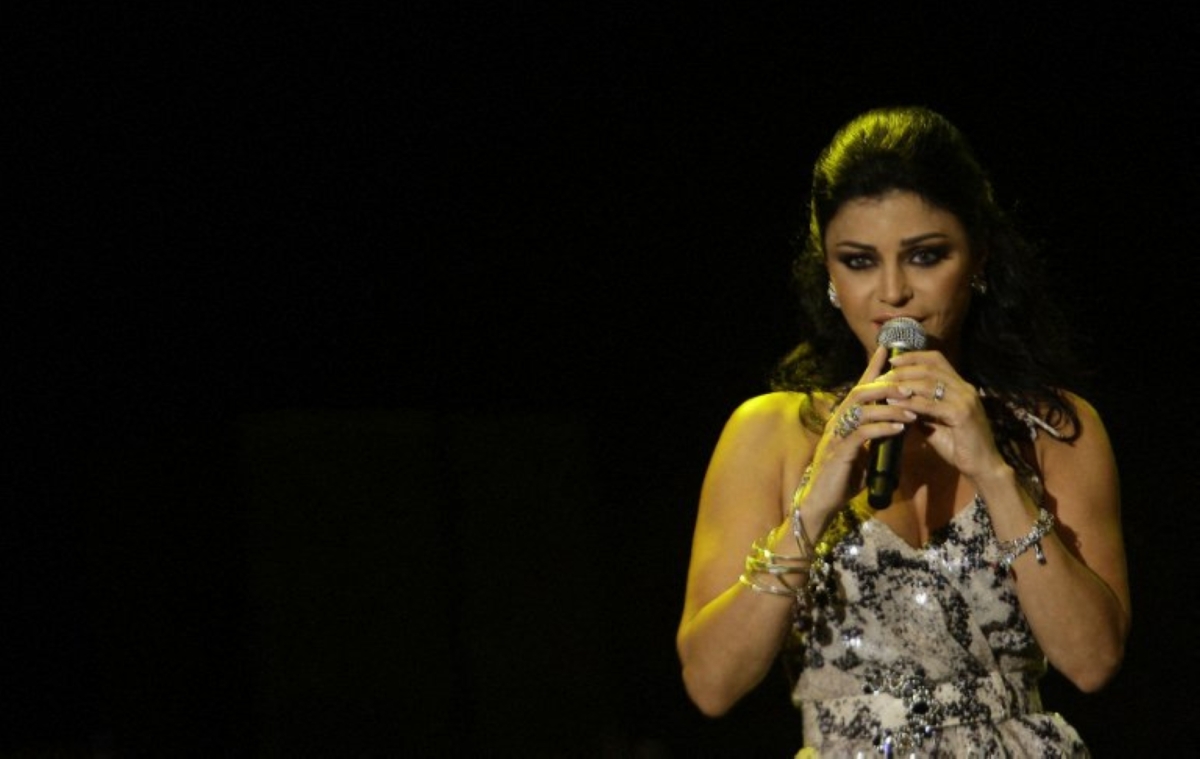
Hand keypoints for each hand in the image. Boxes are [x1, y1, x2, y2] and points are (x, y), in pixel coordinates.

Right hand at [801, 346, 917, 514]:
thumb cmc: (842, 478)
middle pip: (861, 391)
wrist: (821, 502)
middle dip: (887, 385)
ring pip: (862, 409)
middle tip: (911, 387)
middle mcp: (838, 421)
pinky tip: (899, 430)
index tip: (890, 349)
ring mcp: (837, 435)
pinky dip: (882, 429)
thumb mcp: (862, 453)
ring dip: (890, 408)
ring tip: (912, 411)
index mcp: (844, 419)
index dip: (874, 367)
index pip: (860, 387)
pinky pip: (862, 433)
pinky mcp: (840, 452)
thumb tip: (895, 426)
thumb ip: (875, 437)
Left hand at [881, 350, 1003, 477]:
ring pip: (930, 383)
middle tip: (883, 376)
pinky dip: (911, 403)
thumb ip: (920, 409)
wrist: (982, 466)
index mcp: (960, 386)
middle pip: (930, 368)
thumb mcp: (935, 423)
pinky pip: (931, 404)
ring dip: (904, 384)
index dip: (913, 356)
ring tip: (885, 388)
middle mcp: (965, 388)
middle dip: (903, 370)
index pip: (936, 359)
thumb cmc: (958, 445)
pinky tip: (895, 404)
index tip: (892, 360)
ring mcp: (965, 400)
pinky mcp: (962, 414)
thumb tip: (897, 399)